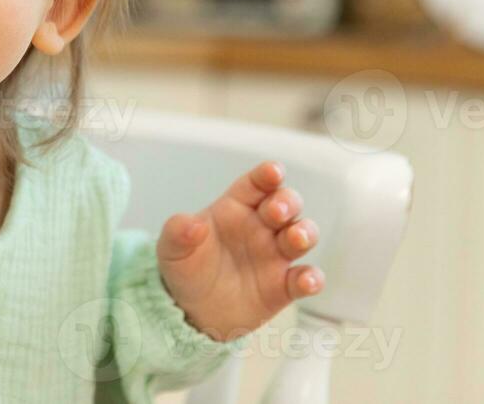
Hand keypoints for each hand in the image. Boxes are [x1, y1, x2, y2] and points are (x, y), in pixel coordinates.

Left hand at [155, 160, 322, 341]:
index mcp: (235, 208)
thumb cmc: (185, 269)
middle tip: (276, 211)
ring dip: (305, 233)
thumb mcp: (172, 249)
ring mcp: (275, 255)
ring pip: (303, 235)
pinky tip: (307, 281)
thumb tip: (191, 223)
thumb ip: (178, 232)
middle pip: (286, 203)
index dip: (267, 175)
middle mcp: (260, 227)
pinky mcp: (283, 287)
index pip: (256, 184)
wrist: (190, 311)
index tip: (273, 172)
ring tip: (296, 238)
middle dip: (288, 202)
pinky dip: (312, 278)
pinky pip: (304, 278)